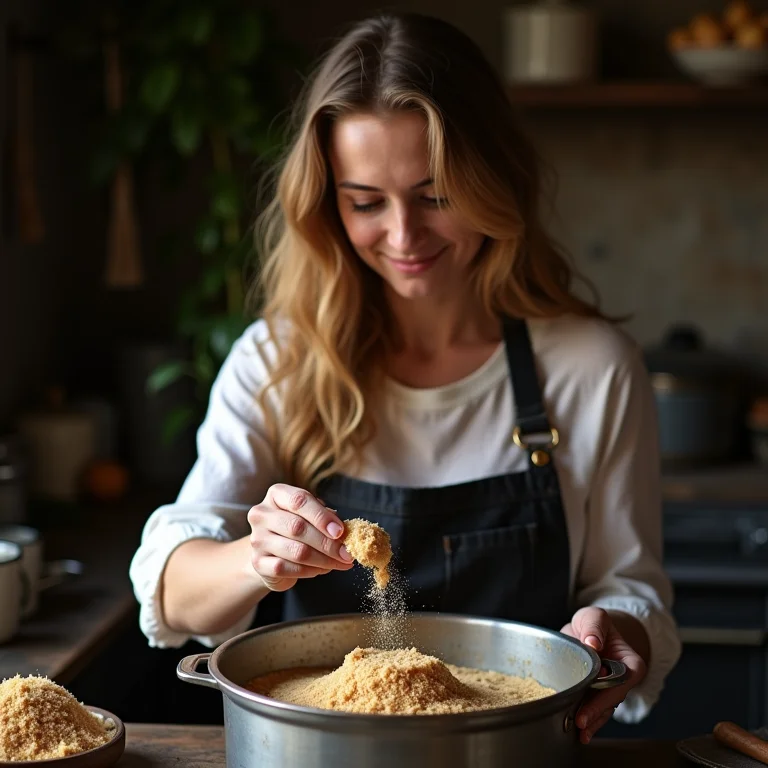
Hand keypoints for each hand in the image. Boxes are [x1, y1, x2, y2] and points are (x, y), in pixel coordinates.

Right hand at [247, 483, 353, 591]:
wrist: (270, 552)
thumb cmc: (294, 527)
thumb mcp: (309, 515)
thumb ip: (325, 517)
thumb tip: (343, 530)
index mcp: (276, 495)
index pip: (299, 500)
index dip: (322, 516)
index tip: (341, 531)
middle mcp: (262, 514)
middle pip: (298, 527)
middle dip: (327, 543)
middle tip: (346, 553)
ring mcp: (257, 539)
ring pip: (296, 551)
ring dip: (324, 560)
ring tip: (340, 563)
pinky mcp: (258, 562)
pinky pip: (288, 569)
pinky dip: (310, 571)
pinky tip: (322, 569)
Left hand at [560, 607, 647, 743]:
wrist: (589, 631)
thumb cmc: (595, 624)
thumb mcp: (594, 616)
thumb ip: (594, 625)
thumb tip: (593, 642)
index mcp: (630, 663)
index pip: (621, 682)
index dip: (606, 694)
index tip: (591, 703)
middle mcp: (623, 680)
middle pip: (611, 699)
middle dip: (596, 712)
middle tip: (580, 722)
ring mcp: (611, 690)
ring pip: (604, 709)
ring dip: (592, 721)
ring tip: (579, 732)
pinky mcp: (597, 695)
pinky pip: (595, 709)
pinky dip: (588, 720)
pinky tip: (580, 731)